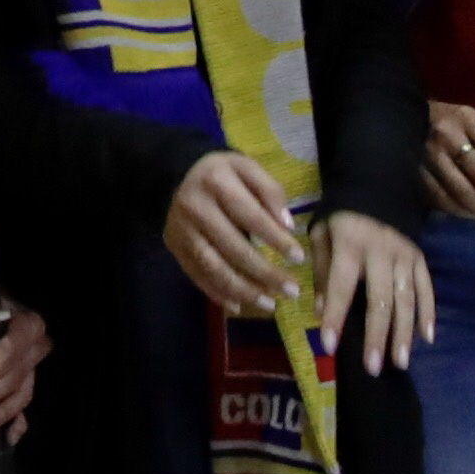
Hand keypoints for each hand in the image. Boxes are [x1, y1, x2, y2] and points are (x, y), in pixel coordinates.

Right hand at [160, 149, 295, 315]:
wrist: (177, 175)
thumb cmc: (223, 174)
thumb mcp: (247, 167)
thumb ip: (270, 191)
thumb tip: (288, 226)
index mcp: (216, 182)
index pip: (251, 216)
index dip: (276, 239)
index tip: (299, 258)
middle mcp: (194, 207)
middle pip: (233, 247)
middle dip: (265, 273)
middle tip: (292, 290)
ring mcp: (181, 230)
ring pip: (213, 267)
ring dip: (244, 290)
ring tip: (270, 304)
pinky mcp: (175, 247)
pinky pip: (197, 276)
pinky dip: (219, 294)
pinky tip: (240, 305)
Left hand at [317, 208, 430, 373]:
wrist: (377, 185)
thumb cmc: (341, 216)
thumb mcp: (320, 233)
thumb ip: (320, 270)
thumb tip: (318, 310)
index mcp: (350, 245)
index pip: (340, 286)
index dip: (334, 316)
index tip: (328, 346)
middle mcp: (380, 253)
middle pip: (380, 300)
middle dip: (376, 336)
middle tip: (373, 367)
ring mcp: (404, 257)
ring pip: (406, 300)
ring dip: (403, 333)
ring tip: (399, 362)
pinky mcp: (420, 259)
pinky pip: (427, 290)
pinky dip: (428, 315)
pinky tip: (426, 339)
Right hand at [421, 96, 474, 218]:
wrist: (401, 115)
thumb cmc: (446, 120)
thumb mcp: (469, 120)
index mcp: (466, 118)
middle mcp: (447, 136)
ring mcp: (429, 155)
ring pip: (461, 190)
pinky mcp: (415, 171)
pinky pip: (441, 198)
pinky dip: (460, 210)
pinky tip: (471, 214)